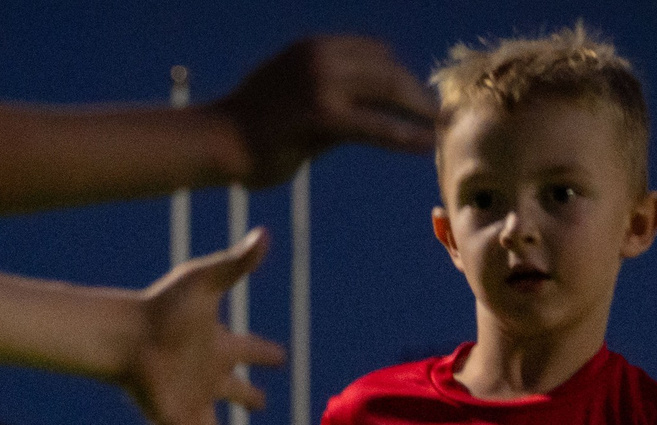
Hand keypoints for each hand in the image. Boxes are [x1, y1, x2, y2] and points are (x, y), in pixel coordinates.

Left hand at [125, 231, 283, 424]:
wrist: (124, 334)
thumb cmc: (164, 306)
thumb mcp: (205, 282)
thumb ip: (237, 263)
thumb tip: (263, 233)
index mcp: (220, 347)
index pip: (251, 351)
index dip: (265, 354)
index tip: (280, 358)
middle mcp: (207, 380)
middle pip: (234, 394)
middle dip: (248, 400)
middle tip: (259, 405)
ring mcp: (191, 406)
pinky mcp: (174, 424)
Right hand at [216, 36, 438, 185]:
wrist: (215, 141)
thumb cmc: (246, 127)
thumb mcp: (290, 94)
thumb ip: (326, 95)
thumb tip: (359, 111)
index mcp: (313, 47)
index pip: (372, 51)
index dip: (398, 73)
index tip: (415, 95)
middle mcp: (321, 56)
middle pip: (387, 67)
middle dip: (416, 91)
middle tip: (438, 113)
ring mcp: (323, 83)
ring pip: (388, 91)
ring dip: (419, 110)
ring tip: (441, 128)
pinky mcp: (324, 116)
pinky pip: (377, 125)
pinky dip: (406, 135)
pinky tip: (426, 145)